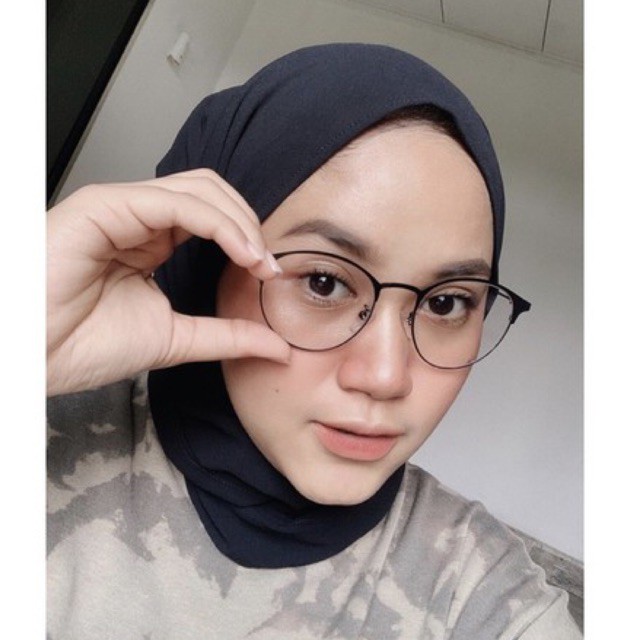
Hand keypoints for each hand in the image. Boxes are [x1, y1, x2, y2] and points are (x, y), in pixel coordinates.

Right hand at [47, 169, 289, 395]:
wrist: (33, 358)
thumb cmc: (83, 344)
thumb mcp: (177, 339)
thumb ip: (227, 337)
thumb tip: (277, 345)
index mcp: (151, 240)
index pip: (213, 216)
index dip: (249, 238)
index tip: (271, 274)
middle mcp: (139, 218)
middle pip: (212, 192)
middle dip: (249, 224)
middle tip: (268, 265)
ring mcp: (122, 207)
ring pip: (200, 189)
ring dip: (239, 221)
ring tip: (257, 260)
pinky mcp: (105, 206)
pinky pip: (176, 202)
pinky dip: (218, 222)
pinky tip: (240, 251)